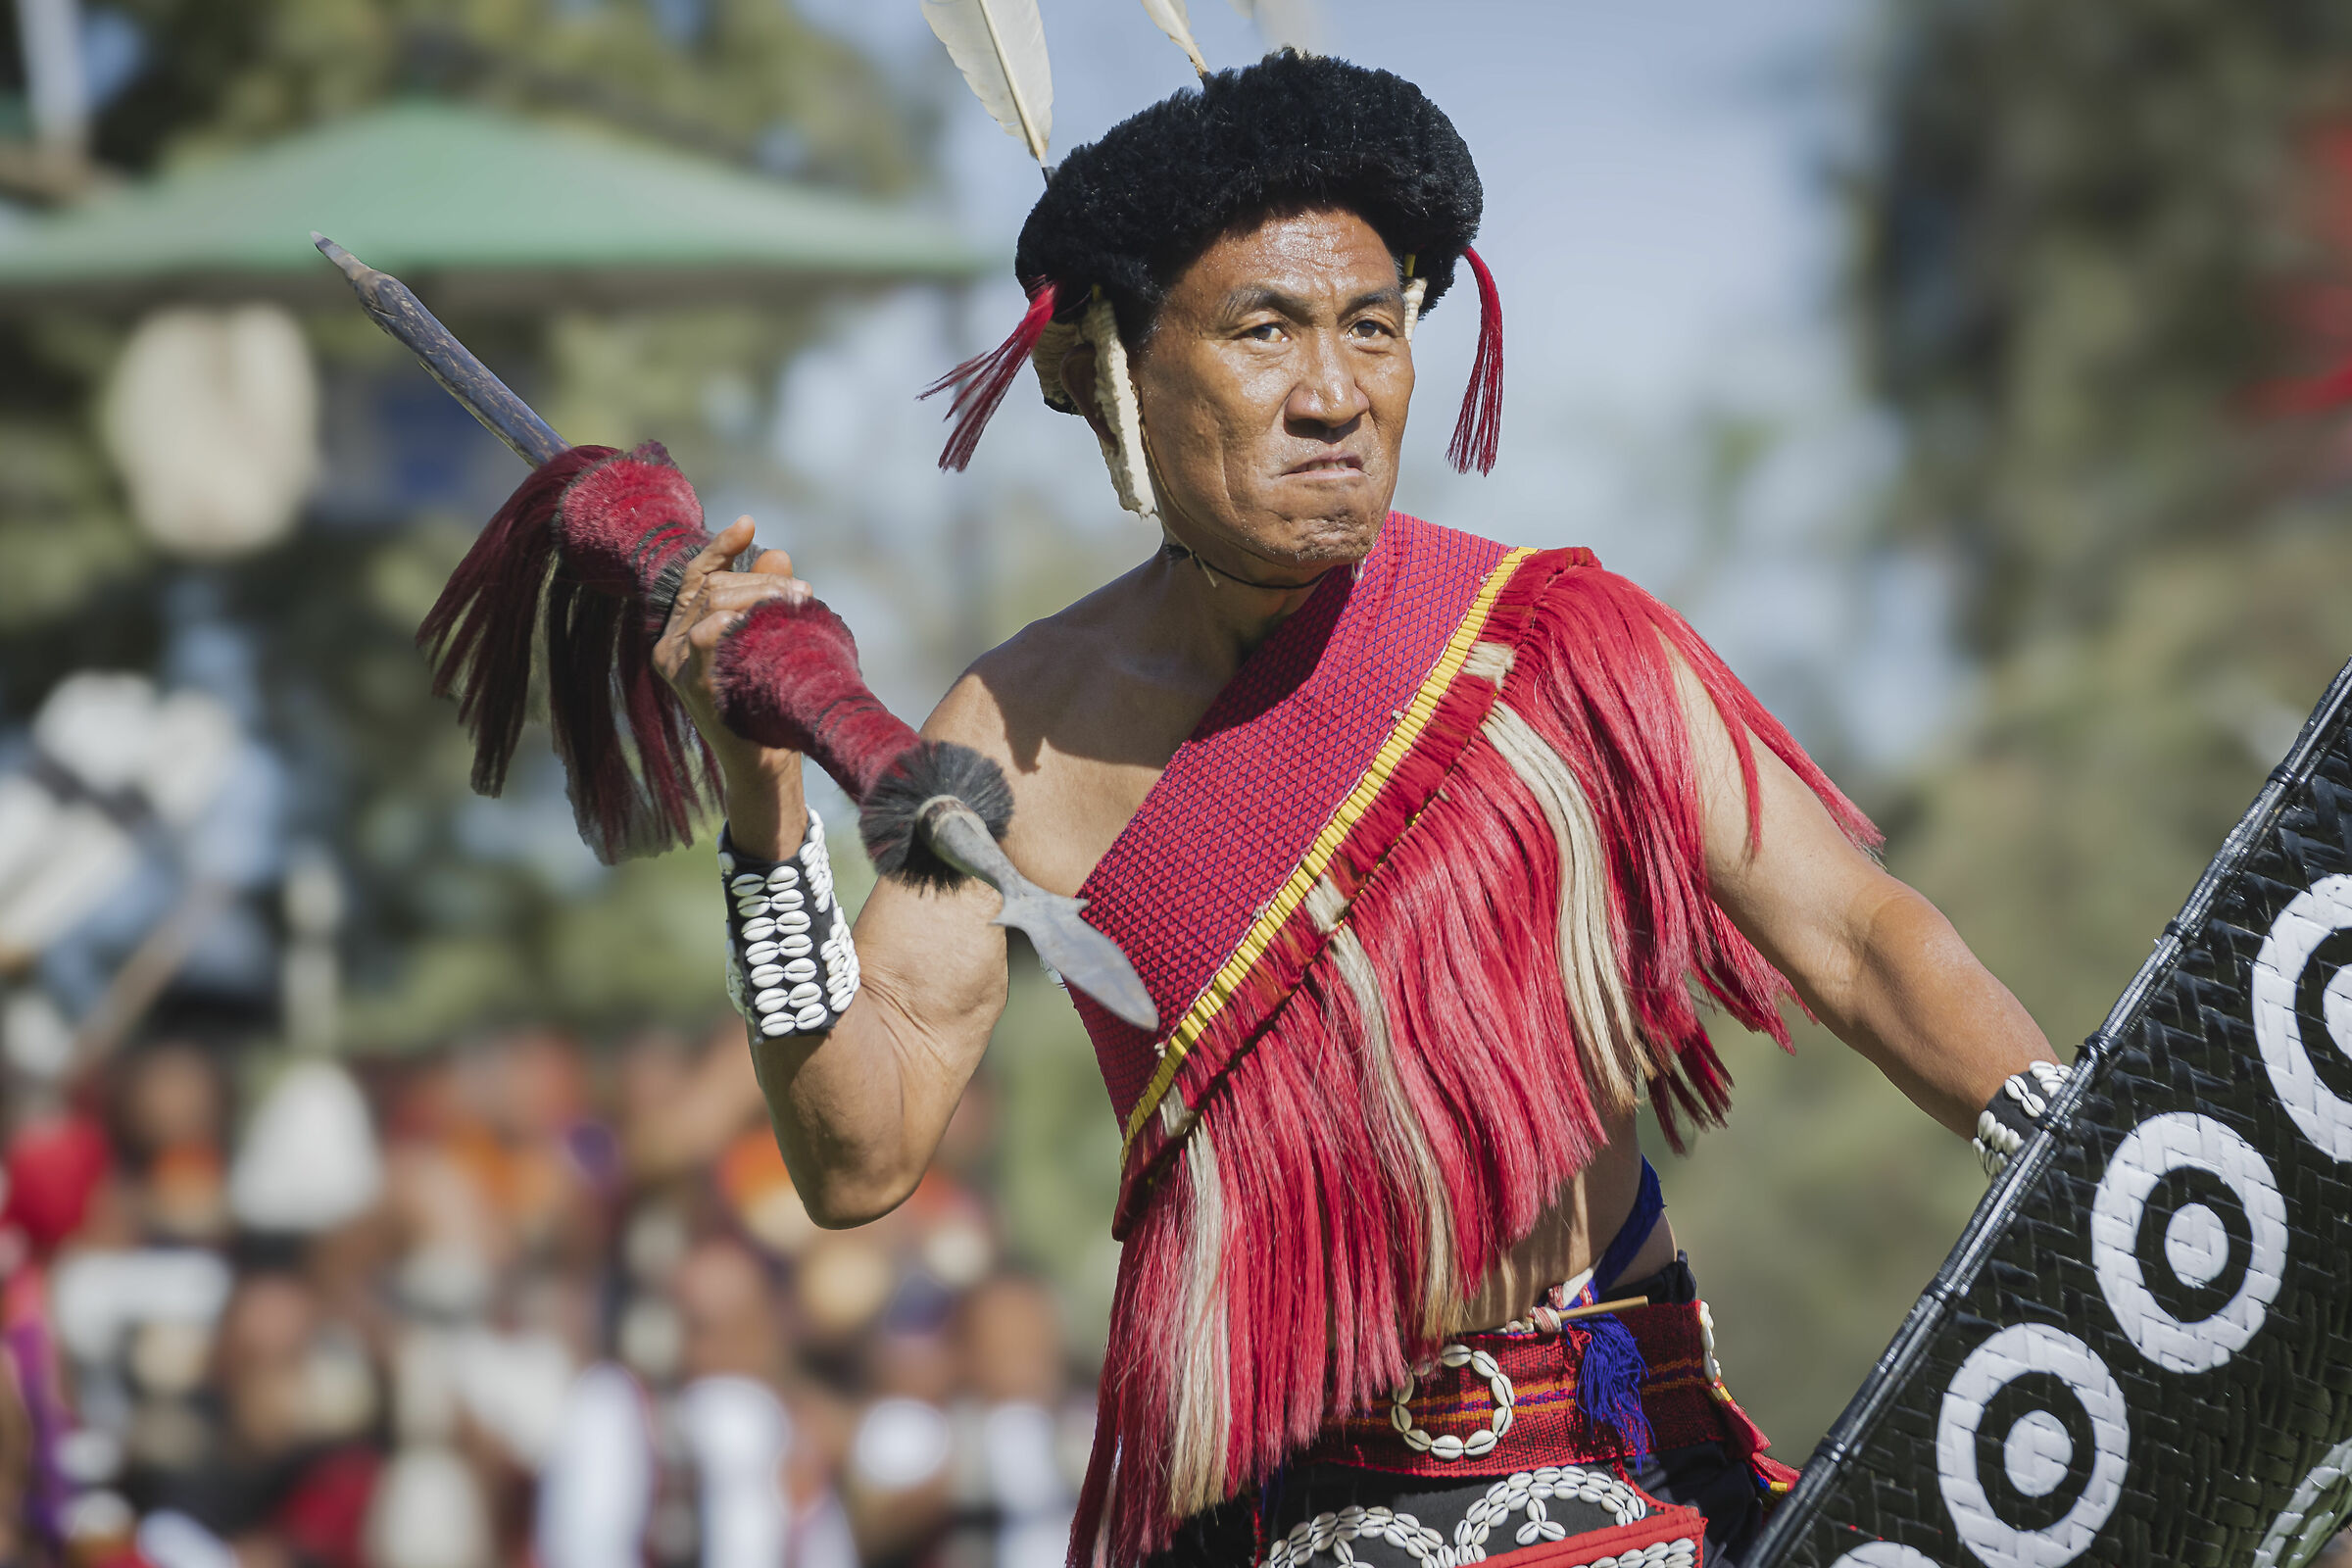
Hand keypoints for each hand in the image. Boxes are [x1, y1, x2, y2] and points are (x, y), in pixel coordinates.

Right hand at [655, 517, 810, 845]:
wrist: (766, 762)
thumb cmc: (767, 700)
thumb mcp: (767, 640)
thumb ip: (766, 596)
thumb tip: (778, 552)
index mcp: (684, 630)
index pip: (698, 576)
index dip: (721, 547)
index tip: (748, 524)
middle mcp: (671, 645)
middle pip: (713, 587)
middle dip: (762, 581)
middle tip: (803, 592)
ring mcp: (677, 666)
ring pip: (713, 604)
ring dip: (759, 596)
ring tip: (797, 603)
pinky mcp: (691, 686)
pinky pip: (703, 639)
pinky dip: (726, 623)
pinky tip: (748, 618)